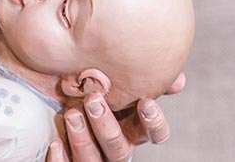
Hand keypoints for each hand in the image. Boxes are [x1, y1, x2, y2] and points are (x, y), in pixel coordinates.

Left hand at [47, 73, 184, 161]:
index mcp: (133, 130)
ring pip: (94, 161)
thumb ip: (146, 80)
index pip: (154, 135)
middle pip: (119, 148)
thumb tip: (178, 80)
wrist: (64, 105)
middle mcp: (117, 148)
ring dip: (83, 139)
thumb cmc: (97, 93)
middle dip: (107, 126)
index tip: (146, 101)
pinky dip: (61, 159)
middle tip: (93, 100)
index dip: (153, 123)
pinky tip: (56, 143)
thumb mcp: (119, 86)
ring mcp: (95, 160)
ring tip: (71, 114)